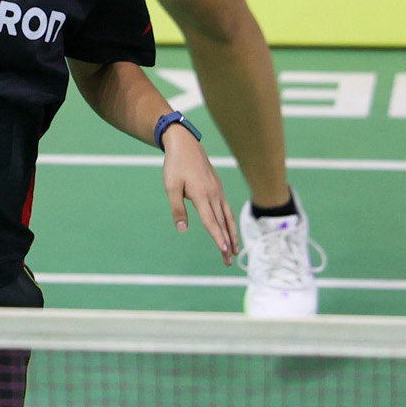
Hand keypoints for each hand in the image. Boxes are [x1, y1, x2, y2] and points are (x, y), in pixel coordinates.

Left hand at [162, 123, 237, 265]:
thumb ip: (177, 208)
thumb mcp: (171, 187)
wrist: (185, 144)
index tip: (223, 251)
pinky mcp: (217, 187)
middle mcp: (213, 194)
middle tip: (229, 262)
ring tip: (234, 250)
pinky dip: (229, 222)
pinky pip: (226, 209)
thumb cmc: (175, 165)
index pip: (211, 221)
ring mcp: (217, 191)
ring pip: (227, 217)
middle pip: (221, 223)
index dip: (217, 237)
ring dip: (231, 234)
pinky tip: (229, 229)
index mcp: (201, 195)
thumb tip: (182, 229)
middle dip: (226, 243)